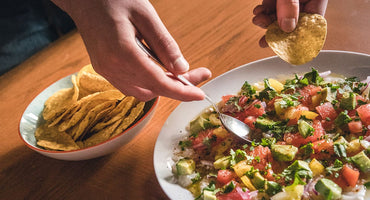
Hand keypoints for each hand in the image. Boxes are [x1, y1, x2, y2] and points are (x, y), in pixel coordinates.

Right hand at [52, 0, 211, 101]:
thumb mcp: (145, 15)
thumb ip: (164, 44)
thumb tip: (182, 68)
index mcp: (122, 52)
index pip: (158, 82)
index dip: (181, 92)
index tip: (199, 95)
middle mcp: (112, 68)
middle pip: (153, 89)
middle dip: (178, 87)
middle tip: (198, 74)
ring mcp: (106, 71)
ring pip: (142, 92)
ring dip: (163, 86)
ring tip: (180, 72)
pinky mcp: (104, 70)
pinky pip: (131, 86)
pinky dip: (149, 83)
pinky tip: (159, 70)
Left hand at [252, 0, 327, 47]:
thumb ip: (290, 5)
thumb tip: (287, 27)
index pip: (312, 24)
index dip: (300, 39)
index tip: (288, 50)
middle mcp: (304, 1)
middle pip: (292, 23)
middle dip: (277, 32)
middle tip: (265, 41)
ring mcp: (290, 0)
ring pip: (278, 16)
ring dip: (266, 22)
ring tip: (258, 20)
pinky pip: (270, 7)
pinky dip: (263, 12)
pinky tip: (258, 12)